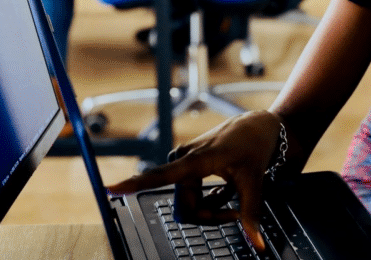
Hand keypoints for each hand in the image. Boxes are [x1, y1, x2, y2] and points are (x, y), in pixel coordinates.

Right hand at [107, 110, 284, 250]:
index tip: (111, 188)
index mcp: (197, 159)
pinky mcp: (187, 166)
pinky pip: (193, 197)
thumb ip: (251, 214)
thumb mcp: (255, 181)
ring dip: (212, 209)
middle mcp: (184, 159)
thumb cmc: (254, 146)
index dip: (136, 183)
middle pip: (187, 207)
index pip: (162, 175)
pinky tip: (226, 190)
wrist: (258, 126)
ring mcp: (185, 163)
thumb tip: (257, 244)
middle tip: (235, 212)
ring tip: (233, 197)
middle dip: (211, 216)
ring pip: (191, 205)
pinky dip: (212, 201)